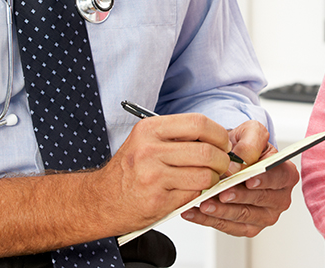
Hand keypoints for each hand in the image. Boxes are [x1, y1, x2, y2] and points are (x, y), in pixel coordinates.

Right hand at [96, 113, 233, 232]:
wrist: (101, 200)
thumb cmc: (128, 170)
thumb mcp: (146, 141)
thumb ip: (177, 135)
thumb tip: (216, 137)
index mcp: (149, 129)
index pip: (198, 123)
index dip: (218, 133)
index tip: (223, 142)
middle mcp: (150, 150)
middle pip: (206, 151)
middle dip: (222, 159)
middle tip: (223, 164)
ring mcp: (153, 176)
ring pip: (204, 175)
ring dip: (214, 179)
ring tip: (209, 178)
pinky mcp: (158, 200)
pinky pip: (193, 194)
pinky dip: (199, 193)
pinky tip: (192, 190)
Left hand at [179, 120, 299, 236]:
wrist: (231, 157)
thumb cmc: (244, 146)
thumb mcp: (250, 133)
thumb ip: (250, 143)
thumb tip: (239, 163)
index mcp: (286, 174)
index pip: (278, 178)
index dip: (264, 180)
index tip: (249, 180)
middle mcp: (279, 198)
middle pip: (259, 200)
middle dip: (238, 197)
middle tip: (221, 193)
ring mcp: (264, 216)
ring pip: (242, 216)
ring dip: (221, 211)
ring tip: (203, 204)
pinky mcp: (247, 228)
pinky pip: (228, 227)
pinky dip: (209, 221)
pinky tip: (194, 212)